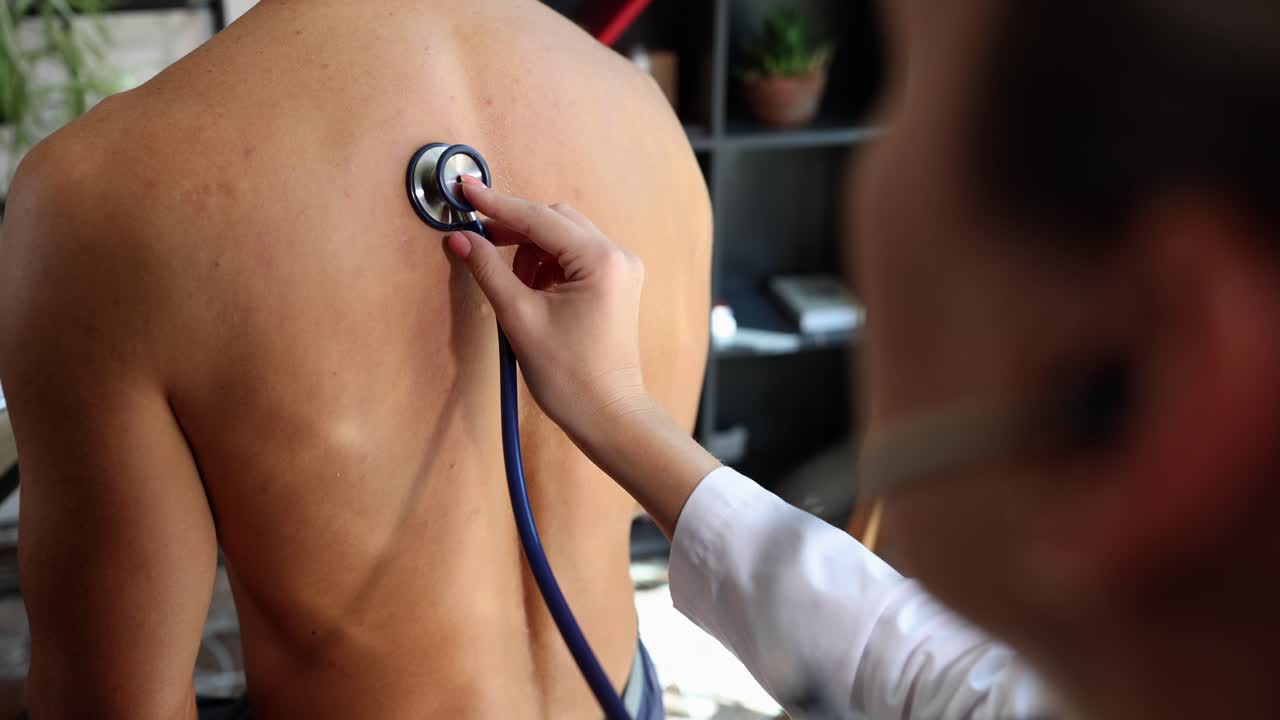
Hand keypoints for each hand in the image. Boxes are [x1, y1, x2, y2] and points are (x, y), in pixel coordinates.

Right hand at [447, 180, 654, 442]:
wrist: (607, 415)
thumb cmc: (570, 376)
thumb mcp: (519, 318)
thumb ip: (488, 270)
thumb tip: (461, 238)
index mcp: (600, 260)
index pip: (539, 219)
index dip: (497, 204)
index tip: (465, 189)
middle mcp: (617, 256)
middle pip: (554, 220)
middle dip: (515, 229)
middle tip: (479, 243)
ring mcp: (621, 269)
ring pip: (563, 237)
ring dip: (531, 251)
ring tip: (516, 290)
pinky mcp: (617, 284)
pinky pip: (574, 257)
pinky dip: (547, 266)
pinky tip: (533, 293)